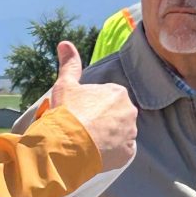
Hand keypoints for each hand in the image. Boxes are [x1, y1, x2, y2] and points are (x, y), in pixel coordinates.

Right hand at [50, 41, 136, 169]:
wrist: (68, 144)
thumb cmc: (67, 113)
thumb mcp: (65, 85)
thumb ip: (69, 64)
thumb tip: (65, 43)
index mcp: (117, 92)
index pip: (106, 99)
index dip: (91, 107)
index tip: (80, 114)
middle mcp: (129, 111)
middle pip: (116, 116)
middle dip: (102, 122)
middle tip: (83, 129)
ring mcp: (130, 133)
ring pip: (120, 134)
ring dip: (108, 138)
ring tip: (88, 143)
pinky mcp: (128, 153)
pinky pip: (122, 152)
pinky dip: (112, 153)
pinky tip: (97, 153)